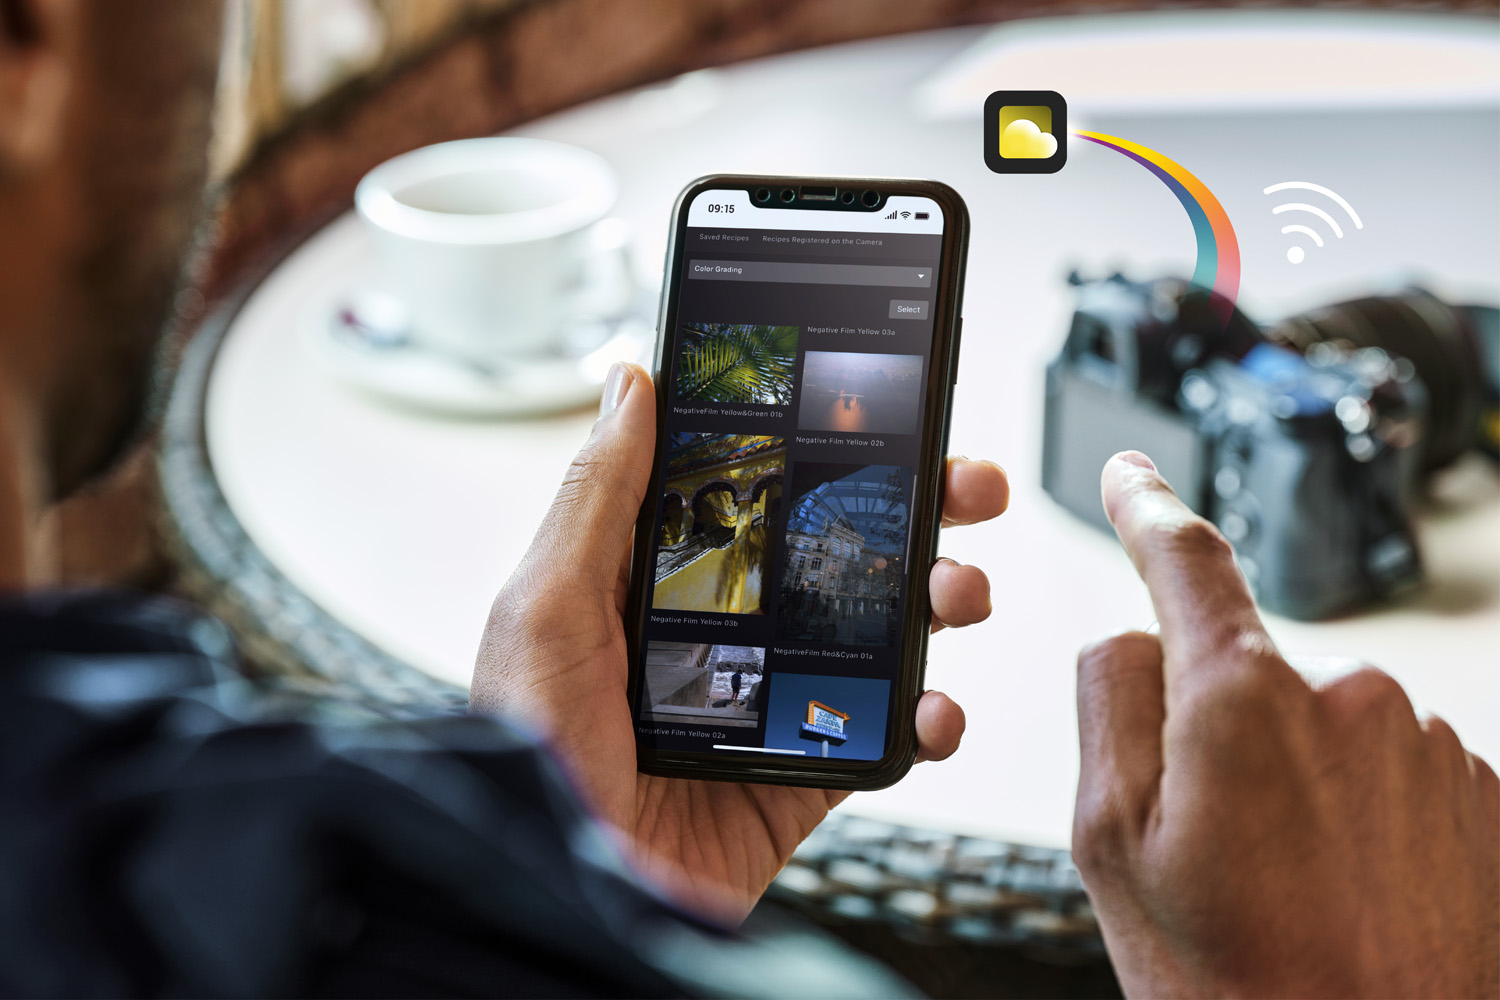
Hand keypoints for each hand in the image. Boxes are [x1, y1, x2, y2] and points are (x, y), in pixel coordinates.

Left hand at [471, 363, 1007, 921]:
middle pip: (839, 551)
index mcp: (663, 581)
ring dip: (940, 599)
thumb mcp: (547, 604)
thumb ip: (600, 495)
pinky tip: (938, 706)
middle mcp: (725, 633)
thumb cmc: (528, 749)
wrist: (564, 896)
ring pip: (881, 634)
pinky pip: (886, 738)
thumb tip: (632, 381)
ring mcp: (770, 703)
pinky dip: (932, 720)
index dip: (827, 448)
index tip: (889, 410)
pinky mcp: (800, 774)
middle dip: (917, 511)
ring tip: (958, 591)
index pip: (761, 493)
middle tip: (967, 488)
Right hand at [1074, 452, 1498, 997]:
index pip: (1185, 559)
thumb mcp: (1110, 846)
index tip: (1131, 477)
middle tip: (1210, 845)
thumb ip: (1107, 705)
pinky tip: (1343, 889)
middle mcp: (1349, 697)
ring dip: (1290, 779)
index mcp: (1242, 699)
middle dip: (1215, 729)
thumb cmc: (1241, 987)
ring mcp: (1426, 744)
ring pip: (1316, 723)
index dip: (1147, 507)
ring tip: (1286, 885)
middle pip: (1244, 667)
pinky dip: (1354, 813)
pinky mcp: (1479, 791)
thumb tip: (1133, 640)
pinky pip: (1385, 768)